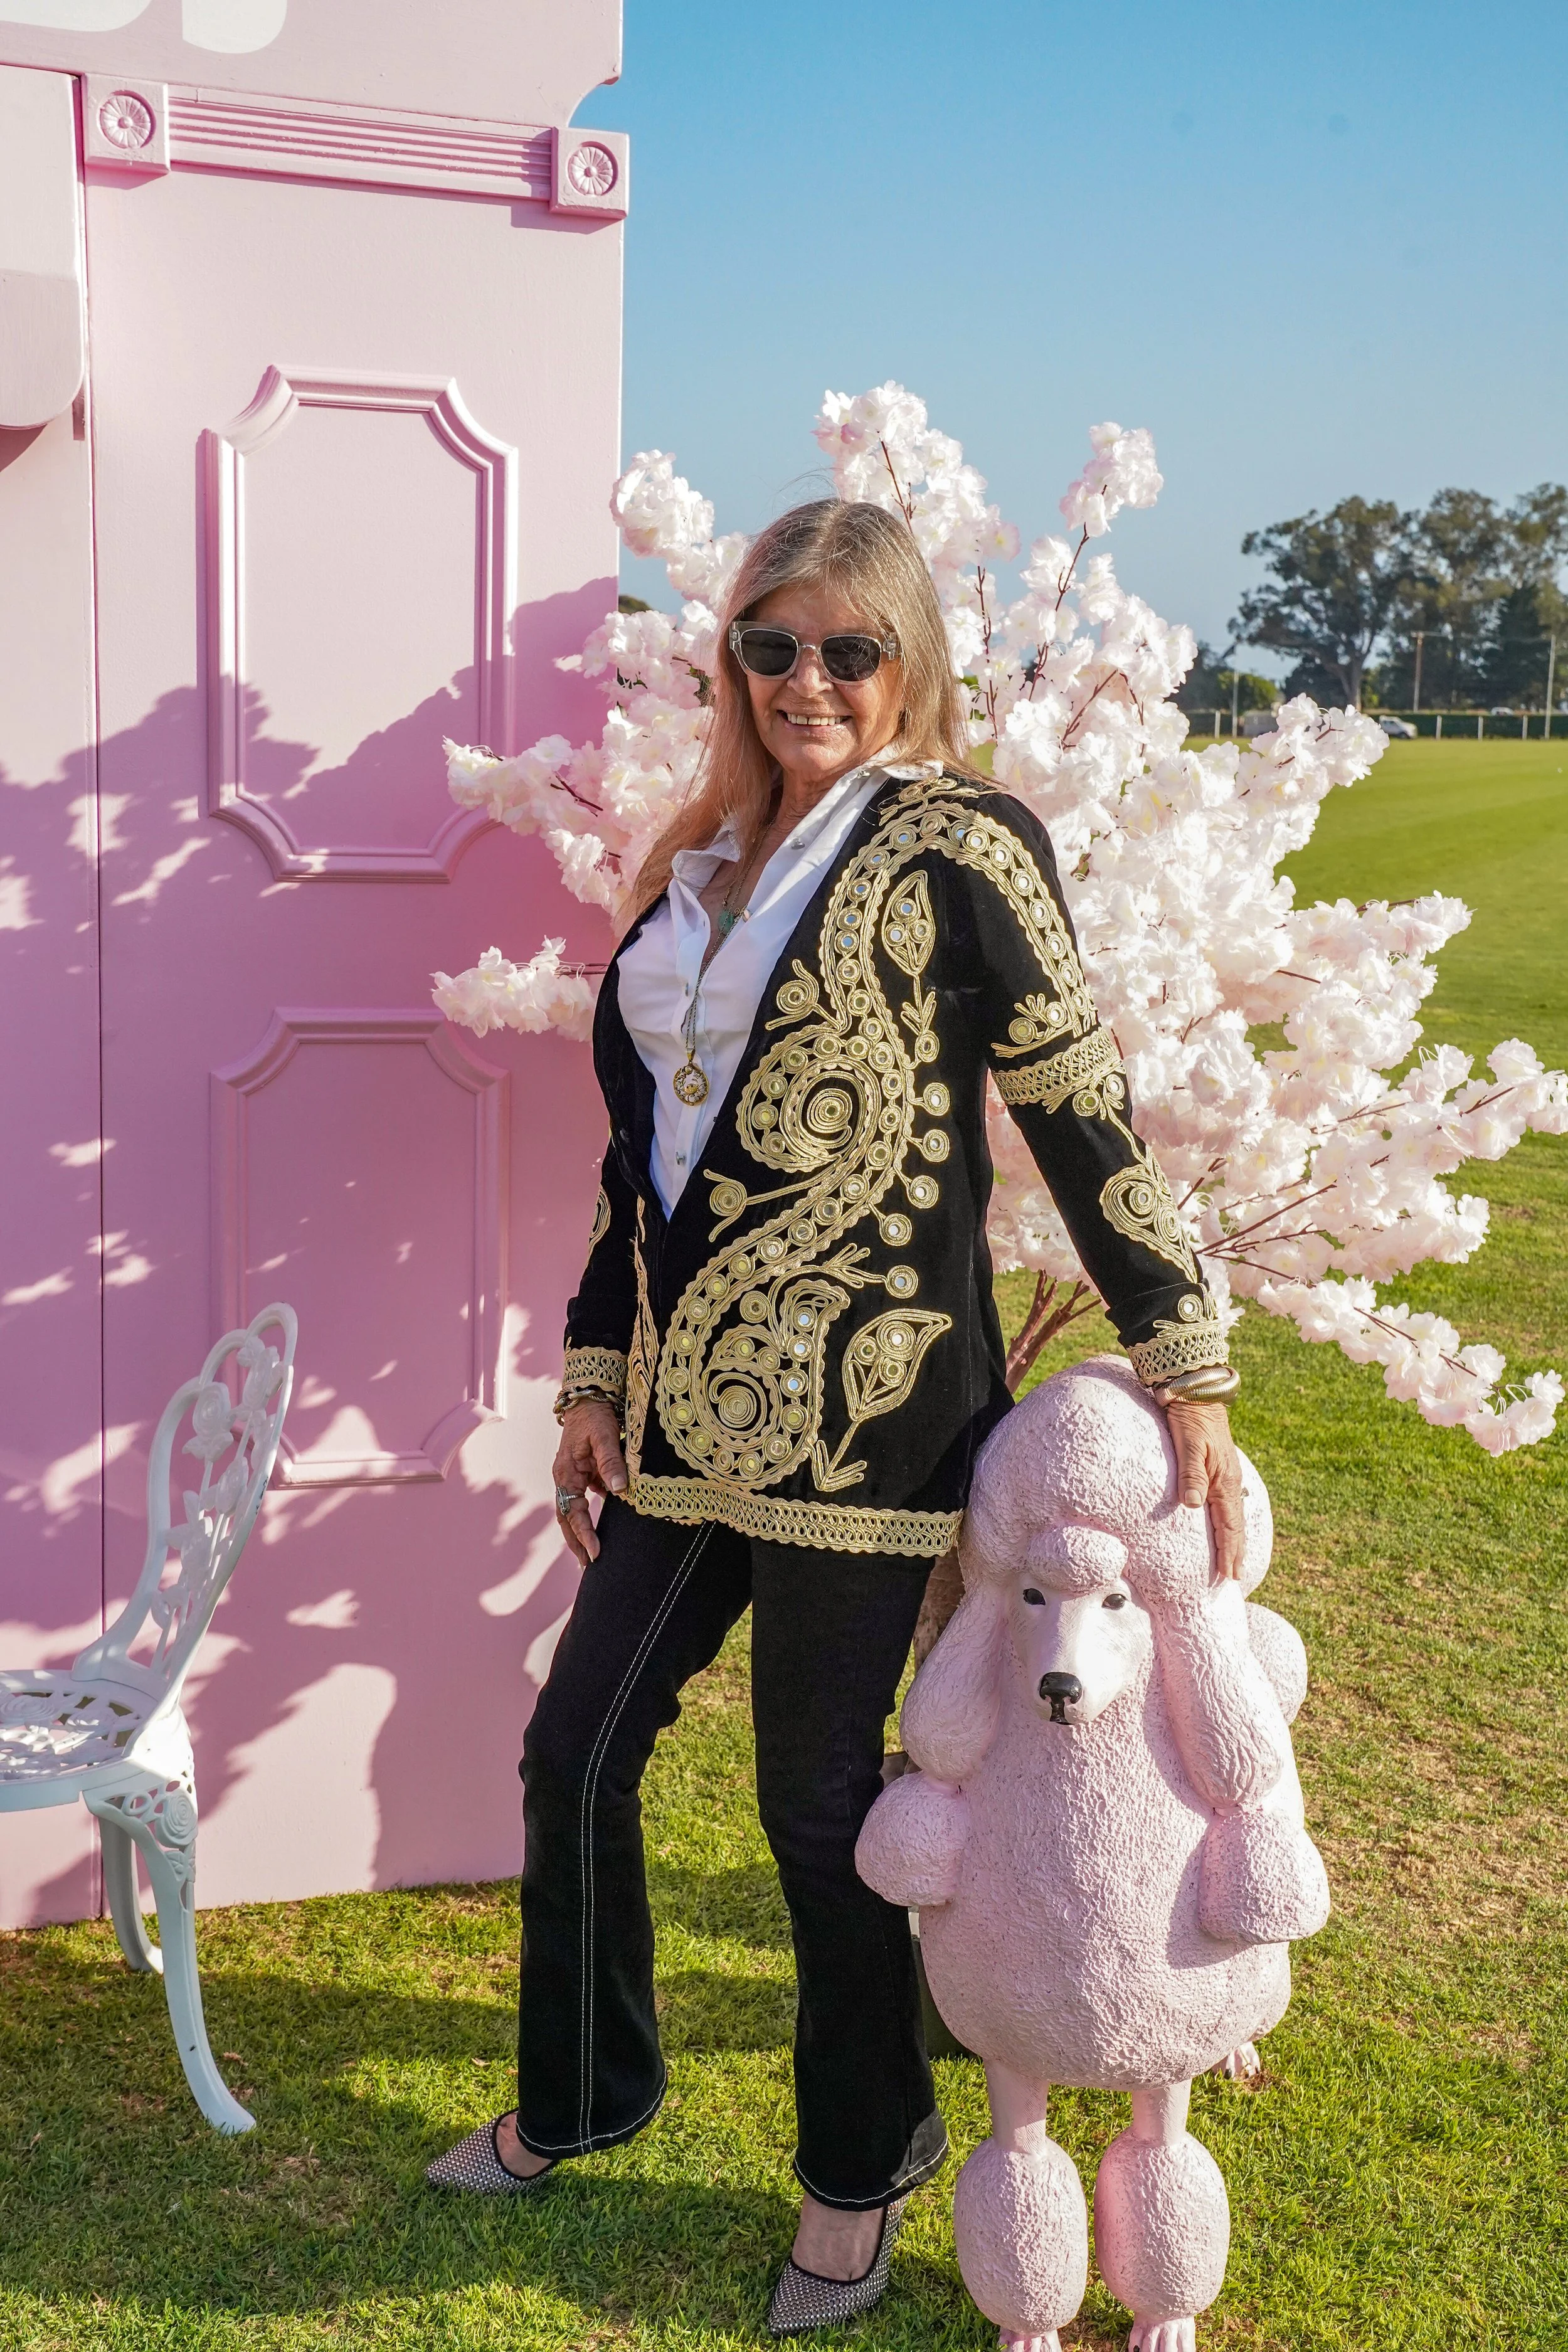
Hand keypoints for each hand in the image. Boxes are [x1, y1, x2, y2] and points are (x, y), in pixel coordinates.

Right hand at [552, 1398, 627, 1566]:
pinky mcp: (585, 1474)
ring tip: (593, 1556)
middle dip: (577, 1542)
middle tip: (590, 1566)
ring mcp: (574, 1477)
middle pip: (567, 1518)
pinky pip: (586, 1500)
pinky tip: (604, 1530)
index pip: (573, 1512)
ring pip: (575, 1511)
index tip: (596, 1553)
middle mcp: (566, 1479)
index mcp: (566, 1473)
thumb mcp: (605, 1436)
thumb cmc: (595, 1416)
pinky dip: (592, 1517)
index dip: (584, 1534)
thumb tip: (619, 1489)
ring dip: (582, 1533)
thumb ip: (611, 1462)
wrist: (588, 1397)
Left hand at [1161, 1397, 1244, 1579]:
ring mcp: (1226, 1474)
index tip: (1230, 1575)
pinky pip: (1227, 1502)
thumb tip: (1192, 1505)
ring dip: (1234, 1539)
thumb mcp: (1188, 1444)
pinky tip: (1225, 1524)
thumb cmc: (1190, 1417)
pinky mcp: (1219, 1467)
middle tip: (1236, 1579)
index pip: (1228, 1526)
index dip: (1228, 1552)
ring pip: (1233, 1515)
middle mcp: (1230, 1481)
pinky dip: (1228, 1521)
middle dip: (1236, 1552)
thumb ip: (1190, 1474)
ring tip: (1234, 1560)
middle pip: (1235, 1525)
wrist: (1196, 1390)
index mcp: (1224, 1481)